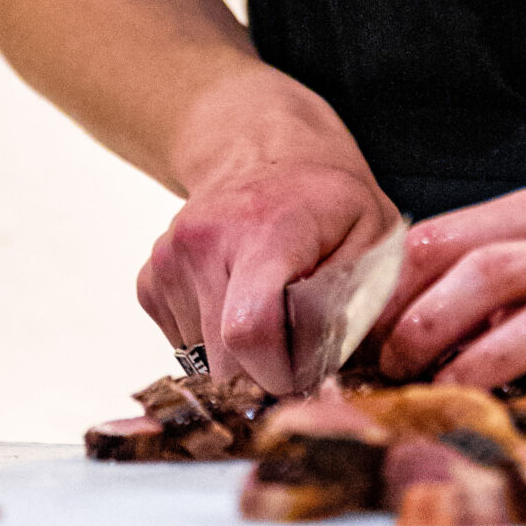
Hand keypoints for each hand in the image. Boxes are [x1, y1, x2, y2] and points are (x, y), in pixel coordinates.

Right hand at [139, 129, 397, 393]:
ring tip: (268, 306)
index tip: (308, 367)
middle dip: (264, 373)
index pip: (249, 332)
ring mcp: (169, 257)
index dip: (281, 372)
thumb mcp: (375, 235)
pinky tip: (237, 299)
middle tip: (297, 340)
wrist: (264, 151)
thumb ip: (365, 301)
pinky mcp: (150, 278)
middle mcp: (204, 239)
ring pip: (202, 361)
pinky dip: (212, 341)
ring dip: (239, 356)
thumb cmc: (328, 200)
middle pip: (224, 361)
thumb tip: (330, 374)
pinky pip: (181, 345)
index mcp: (264, 229)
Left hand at [374, 182, 525, 432]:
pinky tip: (515, 421)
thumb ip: (492, 267)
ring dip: (482, 360)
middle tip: (397, 363)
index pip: (461, 234)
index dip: (405, 283)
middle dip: (431, 320)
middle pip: (495, 269)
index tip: (368, 324)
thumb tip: (396, 311)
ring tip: (446, 391)